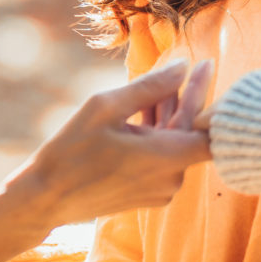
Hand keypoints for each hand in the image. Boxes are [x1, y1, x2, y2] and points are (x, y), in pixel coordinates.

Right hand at [0, 59, 213, 261]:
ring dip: (169, 113)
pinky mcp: (147, 193)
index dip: (216, 100)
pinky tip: (144, 108)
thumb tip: (183, 65)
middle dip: (187, 97)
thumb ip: (151, 87)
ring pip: (175, 143)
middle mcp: (171, 179)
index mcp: (166, 158)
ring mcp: (159, 189)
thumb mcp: (107, 107)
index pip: (212, 131)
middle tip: (188, 64)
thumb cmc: (72, 149)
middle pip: (191, 133)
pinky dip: (157, 132)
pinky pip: (162, 157)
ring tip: (160, 82)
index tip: (207, 66)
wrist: (44, 197)